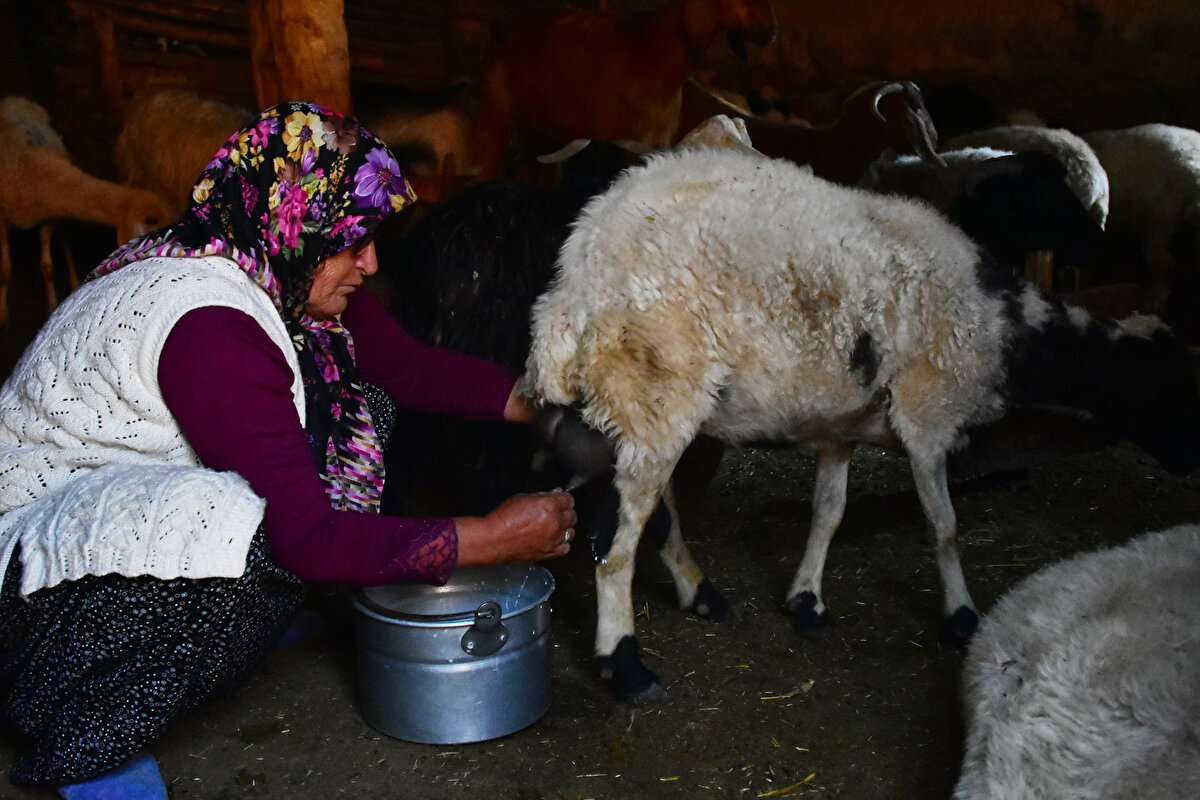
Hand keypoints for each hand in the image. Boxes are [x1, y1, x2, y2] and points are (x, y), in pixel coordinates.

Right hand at [453, 491, 577, 565]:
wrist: (493, 540)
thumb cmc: (503, 519)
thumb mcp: (522, 498)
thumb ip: (540, 498)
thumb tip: (550, 497)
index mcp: (550, 506)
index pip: (569, 500)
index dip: (564, 498)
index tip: (561, 499)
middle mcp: (555, 523)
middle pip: (572, 516)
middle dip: (565, 512)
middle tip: (557, 511)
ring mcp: (553, 539)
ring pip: (570, 532)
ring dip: (565, 528)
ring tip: (555, 526)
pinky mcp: (549, 553)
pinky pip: (565, 548)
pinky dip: (561, 543)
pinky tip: (554, 539)